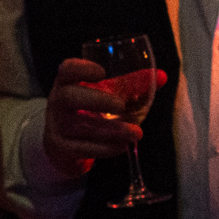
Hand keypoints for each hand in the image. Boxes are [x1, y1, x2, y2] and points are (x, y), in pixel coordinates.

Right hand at [42, 58, 164, 180]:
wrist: (64, 144)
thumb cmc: (88, 111)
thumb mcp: (103, 94)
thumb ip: (131, 84)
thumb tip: (162, 76)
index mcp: (66, 82)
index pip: (67, 70)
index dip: (81, 69)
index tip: (102, 72)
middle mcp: (57, 102)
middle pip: (68, 96)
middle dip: (96, 100)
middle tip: (121, 105)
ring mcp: (57, 126)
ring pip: (79, 126)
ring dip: (109, 130)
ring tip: (136, 132)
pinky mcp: (62, 148)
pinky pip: (82, 148)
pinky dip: (104, 148)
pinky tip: (122, 146)